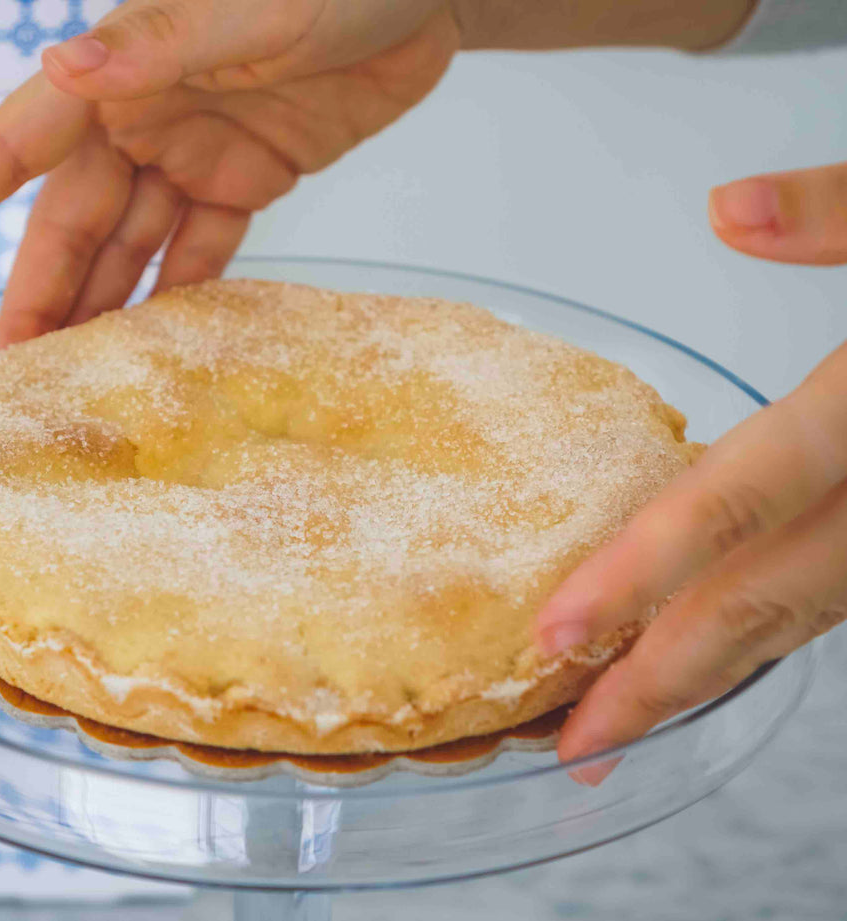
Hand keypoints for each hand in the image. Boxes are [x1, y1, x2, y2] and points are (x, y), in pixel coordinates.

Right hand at [0, 0, 459, 348]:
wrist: (426, 0)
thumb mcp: (250, 10)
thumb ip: (161, 47)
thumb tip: (61, 67)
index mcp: (120, 72)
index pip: (14, 145)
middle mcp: (143, 118)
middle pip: (74, 223)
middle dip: (39, 296)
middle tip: (10, 374)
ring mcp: (196, 152)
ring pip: (132, 246)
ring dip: (101, 308)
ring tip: (73, 376)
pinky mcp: (250, 177)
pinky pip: (203, 248)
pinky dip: (180, 293)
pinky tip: (158, 344)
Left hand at [536, 161, 846, 782]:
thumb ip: (844, 211)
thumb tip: (729, 207)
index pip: (735, 505)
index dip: (642, 575)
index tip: (557, 632)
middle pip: (755, 606)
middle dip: (656, 683)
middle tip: (570, 743)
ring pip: (791, 623)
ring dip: (700, 679)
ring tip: (617, 722)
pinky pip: (822, 604)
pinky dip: (756, 637)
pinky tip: (701, 653)